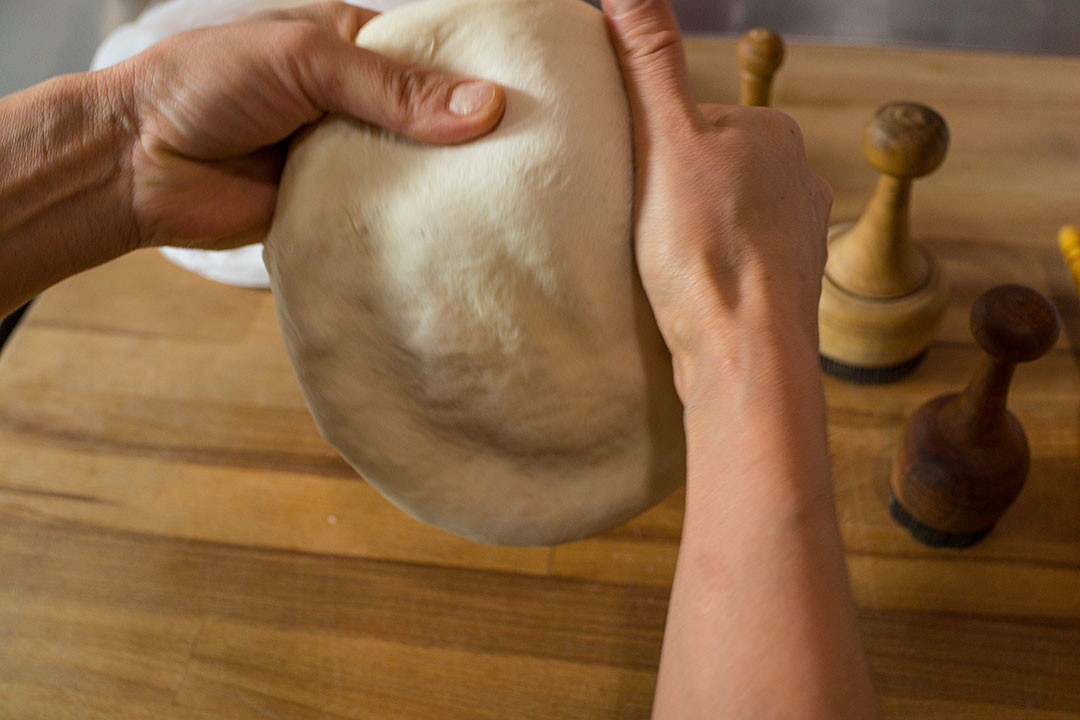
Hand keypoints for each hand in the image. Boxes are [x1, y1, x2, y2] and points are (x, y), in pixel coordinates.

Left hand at [116, 1, 505, 249]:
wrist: (137, 163)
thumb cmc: (207, 86)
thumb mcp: (305, 61)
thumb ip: (392, 87)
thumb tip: (487, 106)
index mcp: (349, 48)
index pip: (431, 57)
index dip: (478, 75)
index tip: (537, 95)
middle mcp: (354, 104)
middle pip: (430, 119)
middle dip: (473, 138)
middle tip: (539, 157)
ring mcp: (346, 159)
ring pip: (414, 172)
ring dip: (448, 186)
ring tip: (515, 199)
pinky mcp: (335, 209)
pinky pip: (386, 217)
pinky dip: (415, 225)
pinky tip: (460, 234)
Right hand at [601, 0, 831, 396]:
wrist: (745, 353)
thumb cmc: (704, 248)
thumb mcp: (663, 138)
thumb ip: (648, 59)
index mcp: (772, 132)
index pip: (693, 120)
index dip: (652, 150)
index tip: (633, 183)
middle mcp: (800, 175)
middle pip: (710, 167)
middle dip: (674, 191)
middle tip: (643, 228)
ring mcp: (801, 233)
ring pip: (727, 216)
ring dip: (695, 233)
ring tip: (665, 265)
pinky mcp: (791, 284)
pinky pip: (740, 261)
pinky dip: (715, 270)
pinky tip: (691, 292)